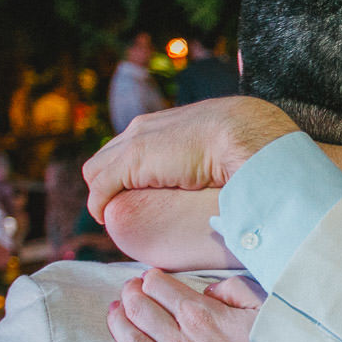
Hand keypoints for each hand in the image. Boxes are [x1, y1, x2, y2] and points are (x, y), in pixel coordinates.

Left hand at [83, 96, 298, 224]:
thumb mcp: (222, 146)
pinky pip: (102, 186)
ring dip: (102, 194)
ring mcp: (135, 143)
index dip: (127, 170)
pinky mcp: (131, 161)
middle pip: (106, 155)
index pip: (131, 144)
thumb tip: (225, 175)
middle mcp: (143, 128)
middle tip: (117, 207)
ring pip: (97, 170)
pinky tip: (106, 218)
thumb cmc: (244, 141)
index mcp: (166, 123)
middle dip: (106, 182)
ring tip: (111, 216)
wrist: (243, 133)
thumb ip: (211, 156)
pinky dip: (100, 204)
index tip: (136, 192)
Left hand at [96, 270, 327, 341]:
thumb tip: (210, 290)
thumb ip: (236, 291)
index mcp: (203, 316)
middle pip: (141, 312)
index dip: (150, 279)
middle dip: (129, 296)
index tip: (149, 277)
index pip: (161, 287)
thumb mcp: (267, 310)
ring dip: (118, 327)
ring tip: (113, 315)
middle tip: (127, 292)